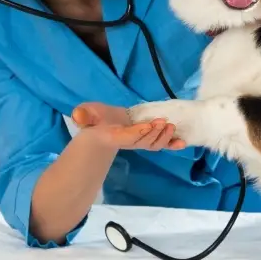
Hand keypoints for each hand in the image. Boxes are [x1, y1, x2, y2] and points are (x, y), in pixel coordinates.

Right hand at [71, 102, 186, 150]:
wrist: (102, 129)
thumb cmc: (96, 120)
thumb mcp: (87, 114)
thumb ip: (84, 115)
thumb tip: (77, 116)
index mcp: (114, 135)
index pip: (127, 136)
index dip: (138, 132)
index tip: (148, 125)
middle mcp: (129, 140)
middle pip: (144, 142)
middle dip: (154, 133)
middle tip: (164, 122)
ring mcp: (139, 141)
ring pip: (153, 144)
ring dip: (164, 137)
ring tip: (171, 127)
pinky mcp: (148, 139)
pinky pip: (161, 145)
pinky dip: (172, 144)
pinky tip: (183, 143)